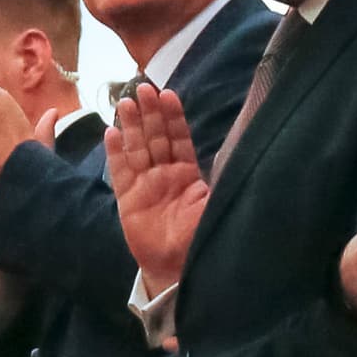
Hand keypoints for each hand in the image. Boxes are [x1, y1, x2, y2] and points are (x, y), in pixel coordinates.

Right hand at [104, 81, 209, 288]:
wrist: (180, 268)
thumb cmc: (202, 237)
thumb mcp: (218, 202)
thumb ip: (224, 173)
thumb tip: (245, 144)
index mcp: (187, 174)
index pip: (179, 138)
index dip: (174, 117)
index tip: (169, 95)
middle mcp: (164, 175)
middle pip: (155, 137)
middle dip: (150, 113)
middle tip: (144, 88)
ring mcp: (144, 186)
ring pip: (137, 148)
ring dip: (131, 125)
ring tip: (126, 102)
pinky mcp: (127, 199)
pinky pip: (119, 172)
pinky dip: (115, 153)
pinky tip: (111, 132)